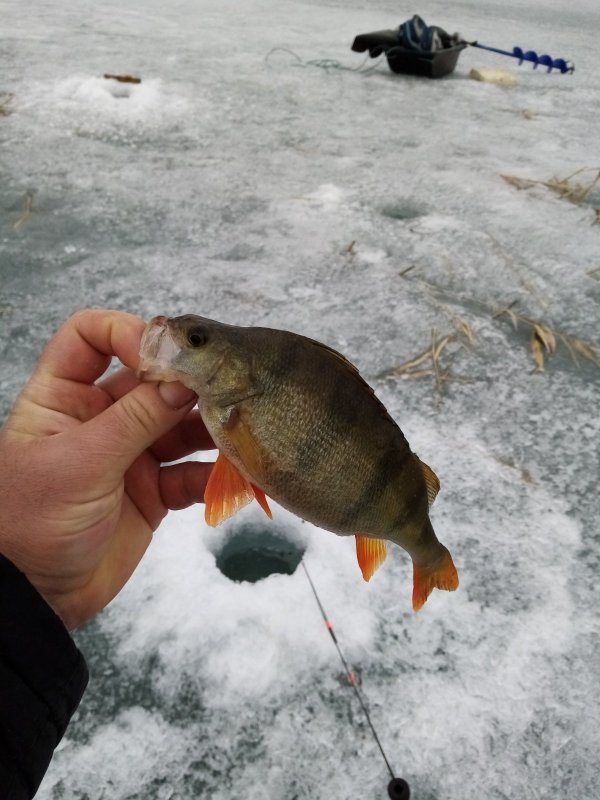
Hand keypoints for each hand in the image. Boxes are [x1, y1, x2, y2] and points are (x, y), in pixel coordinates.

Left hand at [0, 309, 213, 629]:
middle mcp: (100, 418)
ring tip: (240, 430)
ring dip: (209, 428)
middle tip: (226, 390)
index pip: (91, 337)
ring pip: (178, 425)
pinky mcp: (152, 492)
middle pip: (149, 380)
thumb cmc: (33, 522)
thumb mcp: (83, 462)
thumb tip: (185, 379)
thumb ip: (137, 418)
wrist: (34, 600)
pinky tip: (235, 474)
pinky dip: (213, 474)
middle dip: (187, 383)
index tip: (165, 357)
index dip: (128, 333)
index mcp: (65, 397)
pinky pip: (190, 474)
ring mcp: (129, 454)